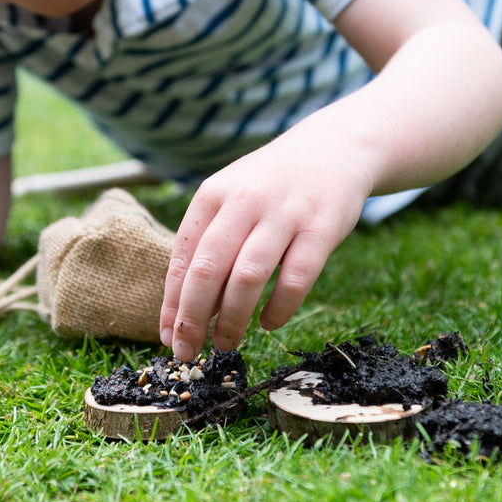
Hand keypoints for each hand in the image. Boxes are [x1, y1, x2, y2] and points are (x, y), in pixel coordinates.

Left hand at [158, 130, 372, 360]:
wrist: (333, 149)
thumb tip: (187, 309)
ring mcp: (284, 214)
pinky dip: (278, 309)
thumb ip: (210, 244)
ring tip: (226, 344)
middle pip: (207, 270)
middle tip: (188, 352)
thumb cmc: (271, 186)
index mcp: (213, 195)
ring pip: (247, 278)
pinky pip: (295, 279)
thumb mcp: (232, 198)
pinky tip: (269, 323)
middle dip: (193, 319)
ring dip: (232, 320)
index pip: (183, 257)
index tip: (168, 336)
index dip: (173, 302)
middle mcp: (244, 201)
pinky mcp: (321, 228)